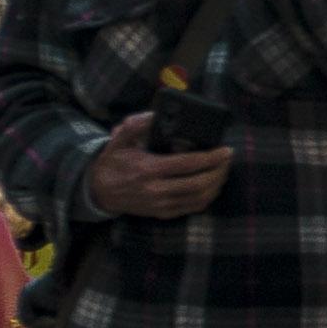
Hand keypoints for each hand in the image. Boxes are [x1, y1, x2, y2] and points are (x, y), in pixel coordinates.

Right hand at [84, 108, 235, 220]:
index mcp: (149, 169)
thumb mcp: (119, 140)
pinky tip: (213, 185)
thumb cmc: (113, 162)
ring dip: (216, 184)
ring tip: (223, 170)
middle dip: (219, 171)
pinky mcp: (163, 213)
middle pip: (199, 184)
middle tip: (227, 159)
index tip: (226, 150)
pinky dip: (207, 197)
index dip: (211, 158)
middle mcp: (157, 190)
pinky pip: (192, 208)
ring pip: (199, 199)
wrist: (99, 191)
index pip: (188, 164)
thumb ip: (136, 125)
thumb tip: (155, 114)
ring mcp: (161, 205)